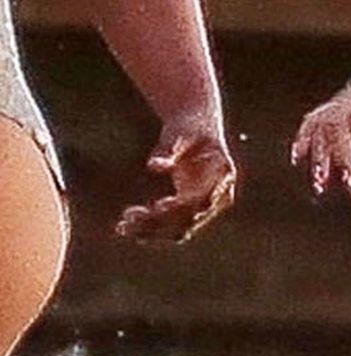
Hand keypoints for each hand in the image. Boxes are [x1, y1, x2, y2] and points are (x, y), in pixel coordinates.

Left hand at [116, 119, 236, 244]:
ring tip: (122, 228)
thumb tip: (154, 166)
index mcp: (223, 174)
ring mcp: (206, 205)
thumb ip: (168, 149)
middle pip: (190, 218)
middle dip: (159, 222)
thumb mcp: (180, 132)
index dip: (182, 207)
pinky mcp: (189, 209)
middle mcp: (219, 195)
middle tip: (128, 217)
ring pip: (180, 228)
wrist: (196, 125)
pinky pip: (172, 225)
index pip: (203, 200)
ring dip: (152, 231)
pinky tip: (126, 228)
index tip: (158, 207)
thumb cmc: (188, 126)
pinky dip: (151, 228)